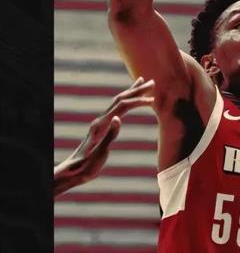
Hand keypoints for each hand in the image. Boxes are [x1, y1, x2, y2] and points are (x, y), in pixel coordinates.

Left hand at [54, 77, 153, 194]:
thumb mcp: (100, 152)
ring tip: (142, 83)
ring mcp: (101, 122)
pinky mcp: (102, 127)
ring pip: (118, 101)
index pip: (123, 107)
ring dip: (131, 92)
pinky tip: (129, 102)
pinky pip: (116, 109)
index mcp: (102, 124)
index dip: (138, 101)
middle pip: (121, 99)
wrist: (74, 171)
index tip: (153, 101)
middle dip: (137, 90)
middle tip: (152, 82)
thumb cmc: (87, 165)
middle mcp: (101, 120)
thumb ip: (110, 135)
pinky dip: (126, 101)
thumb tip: (119, 118)